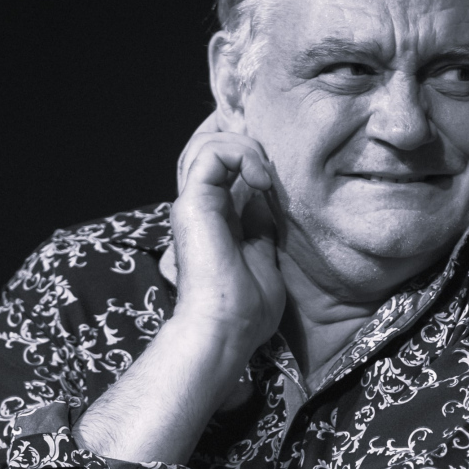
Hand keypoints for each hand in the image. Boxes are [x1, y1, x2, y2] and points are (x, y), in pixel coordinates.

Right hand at [73, 115, 283, 463]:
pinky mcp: (193, 201)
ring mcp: (193, 201)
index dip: (247, 151)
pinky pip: (212, 154)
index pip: (222, 162)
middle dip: (244, 139)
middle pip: (209, 143)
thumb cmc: (246, 310)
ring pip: (207, 142)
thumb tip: (266, 203)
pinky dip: (241, 155)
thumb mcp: (264, 258)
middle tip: (270, 161)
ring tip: (266, 176)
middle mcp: (199, 203)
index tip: (275, 167)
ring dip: (245, 147)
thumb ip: (261, 228)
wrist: (226, 329)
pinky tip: (261, 180)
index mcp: (215, 215)